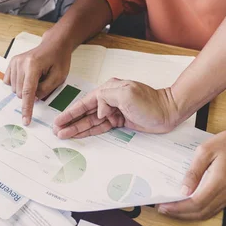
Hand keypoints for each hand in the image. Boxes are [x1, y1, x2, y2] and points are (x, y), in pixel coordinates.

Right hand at [4, 41, 71, 124]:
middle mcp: (20, 63)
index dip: (26, 108)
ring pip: (15, 89)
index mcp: (33, 65)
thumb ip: (46, 90)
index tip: (25, 120)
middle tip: (43, 82)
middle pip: (20, 92)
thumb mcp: (59, 77)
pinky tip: (27, 78)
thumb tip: (34, 98)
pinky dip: (18, 84)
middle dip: (31, 94)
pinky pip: (10, 82)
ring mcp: (14, 62)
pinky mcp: (12, 62)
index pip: (28, 92)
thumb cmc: (59, 59)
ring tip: (37, 77)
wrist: (54, 45)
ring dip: (25, 89)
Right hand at [53, 78, 180, 138]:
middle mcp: (109, 99)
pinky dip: (89, 131)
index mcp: (108, 89)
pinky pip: (100, 127)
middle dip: (69, 121)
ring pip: (91, 121)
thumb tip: (98, 111)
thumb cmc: (150, 102)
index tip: (58, 120)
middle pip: (84, 112)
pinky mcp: (120, 121)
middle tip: (56, 130)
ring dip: (77, 128)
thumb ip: (106, 98)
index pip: (84, 102)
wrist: (169, 112)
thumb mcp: (126, 93)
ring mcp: (114, 111)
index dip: (70, 112)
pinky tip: (79, 134)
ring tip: (63, 135)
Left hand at [157, 127, 225, 219]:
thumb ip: (194, 171)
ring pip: (208, 213)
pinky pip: (214, 208)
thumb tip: (184, 189)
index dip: (178, 208)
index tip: (164, 206)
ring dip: (189, 214)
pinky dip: (200, 210)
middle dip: (180, 214)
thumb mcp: (206, 150)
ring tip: (173, 209)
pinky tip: (189, 205)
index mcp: (220, 181)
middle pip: (201, 212)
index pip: (196, 203)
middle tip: (164, 209)